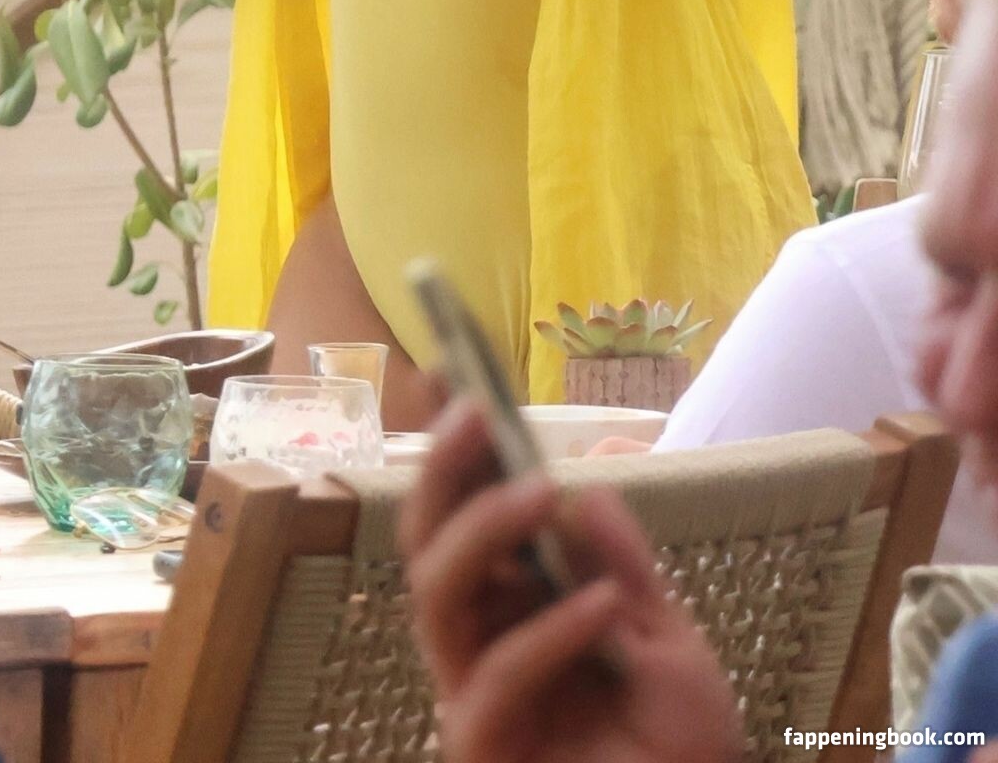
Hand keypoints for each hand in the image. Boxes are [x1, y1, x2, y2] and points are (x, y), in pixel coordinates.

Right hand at [401, 400, 742, 762]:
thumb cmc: (675, 747)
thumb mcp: (666, 635)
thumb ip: (625, 563)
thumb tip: (587, 481)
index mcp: (509, 604)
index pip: (463, 513)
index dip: (450, 450)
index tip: (453, 376)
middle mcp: (477, 640)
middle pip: (427, 542)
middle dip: (444, 470)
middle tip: (476, 412)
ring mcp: (473, 693)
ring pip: (439, 594)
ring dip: (485, 530)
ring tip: (542, 489)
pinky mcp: (481, 745)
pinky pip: (495, 678)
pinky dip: (548, 632)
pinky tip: (603, 602)